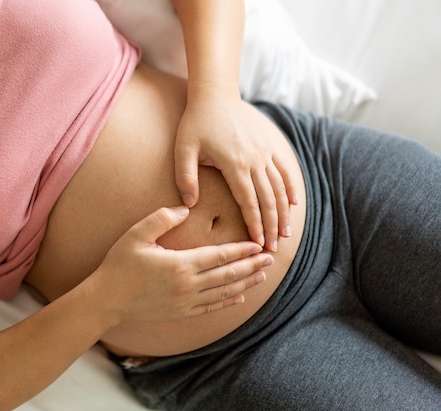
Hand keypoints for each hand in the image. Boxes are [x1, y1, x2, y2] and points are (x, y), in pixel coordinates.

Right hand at [91, 207, 272, 323]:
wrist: (106, 299)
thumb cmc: (119, 264)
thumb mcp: (137, 235)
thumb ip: (162, 218)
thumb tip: (185, 207)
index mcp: (180, 264)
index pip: (219, 255)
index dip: (240, 250)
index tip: (257, 244)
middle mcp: (188, 285)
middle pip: (227, 274)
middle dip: (250, 266)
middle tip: (270, 258)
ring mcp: (185, 302)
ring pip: (223, 293)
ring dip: (244, 284)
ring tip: (260, 276)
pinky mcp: (180, 313)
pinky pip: (210, 308)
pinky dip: (227, 302)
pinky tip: (238, 297)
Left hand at [174, 94, 297, 250]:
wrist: (215, 94)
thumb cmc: (196, 123)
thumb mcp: (183, 149)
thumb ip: (186, 177)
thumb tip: (189, 204)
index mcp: (235, 164)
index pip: (248, 202)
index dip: (254, 224)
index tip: (257, 244)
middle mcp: (254, 160)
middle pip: (267, 200)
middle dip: (271, 227)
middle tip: (272, 250)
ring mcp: (264, 153)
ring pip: (278, 188)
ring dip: (282, 213)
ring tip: (285, 234)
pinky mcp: (268, 146)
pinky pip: (283, 170)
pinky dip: (290, 188)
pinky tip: (293, 204)